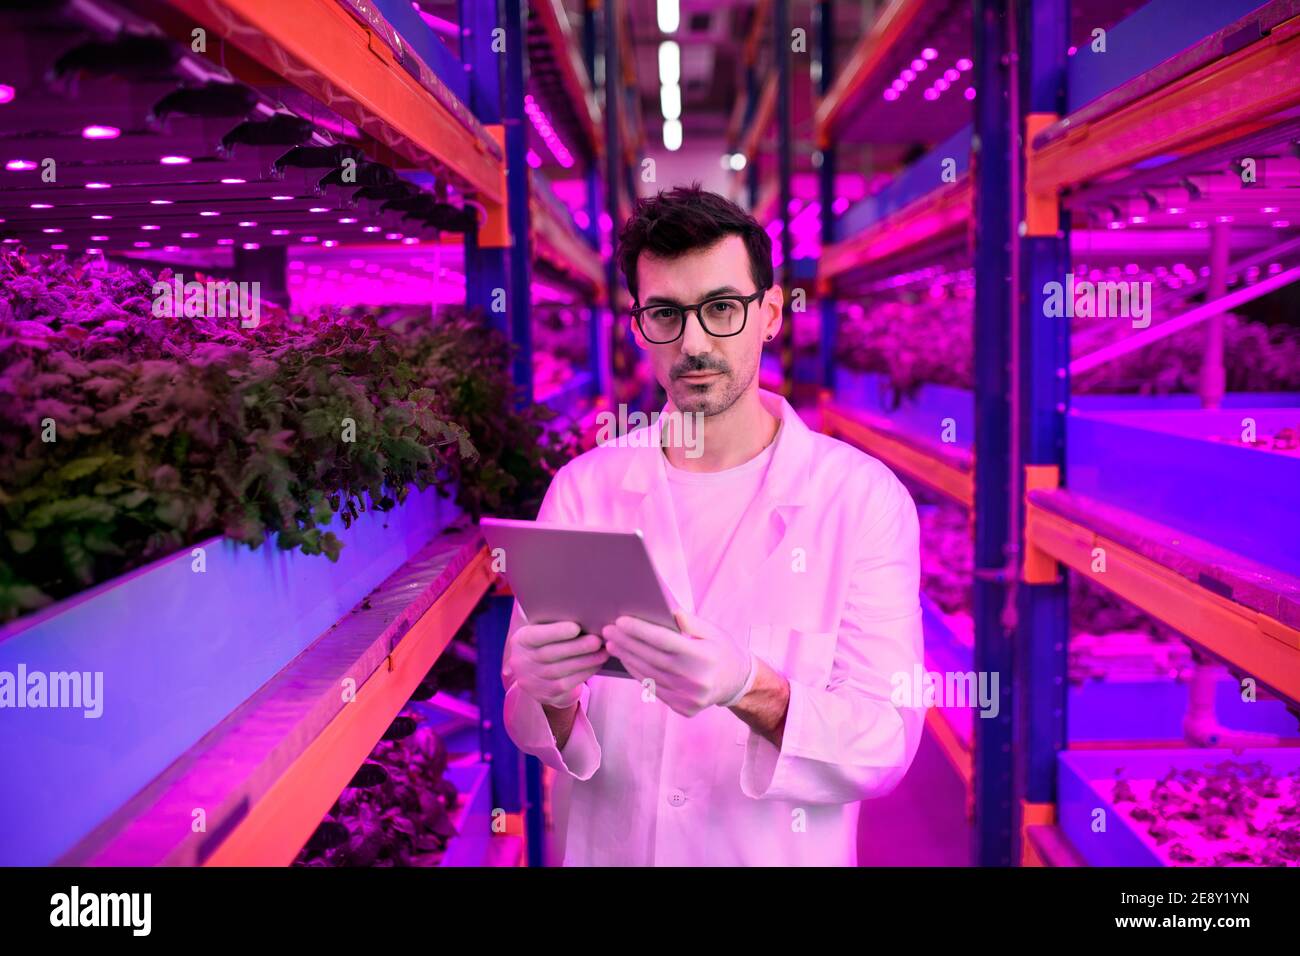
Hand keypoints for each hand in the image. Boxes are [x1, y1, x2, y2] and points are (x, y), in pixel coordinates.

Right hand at [505, 620, 608, 709]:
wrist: (536, 672)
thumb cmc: (546, 642)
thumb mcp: (542, 630)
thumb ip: (554, 624)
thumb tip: (584, 617)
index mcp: (520, 641)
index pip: (535, 636)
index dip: (555, 632)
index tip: (576, 627)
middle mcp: (521, 662)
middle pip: (550, 654)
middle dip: (576, 647)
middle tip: (597, 640)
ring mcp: (531, 681)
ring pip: (560, 671)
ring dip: (585, 661)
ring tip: (603, 652)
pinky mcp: (544, 694)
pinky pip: (566, 684)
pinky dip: (584, 673)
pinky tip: (597, 664)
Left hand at [602, 610, 753, 716]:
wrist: (736, 684)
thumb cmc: (722, 651)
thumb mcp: (713, 631)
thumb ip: (690, 622)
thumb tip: (667, 610)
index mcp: (703, 657)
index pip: (664, 641)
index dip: (640, 630)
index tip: (621, 620)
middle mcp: (695, 679)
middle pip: (652, 657)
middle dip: (627, 642)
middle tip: (608, 630)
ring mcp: (688, 697)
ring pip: (649, 674)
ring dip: (627, 657)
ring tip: (612, 643)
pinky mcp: (682, 708)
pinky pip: (654, 687)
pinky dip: (637, 673)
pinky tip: (627, 660)